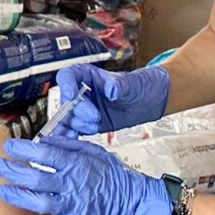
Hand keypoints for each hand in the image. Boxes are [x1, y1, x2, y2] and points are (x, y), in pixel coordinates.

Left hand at [0, 136, 173, 214]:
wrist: (133, 198)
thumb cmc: (113, 173)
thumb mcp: (92, 150)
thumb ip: (68, 145)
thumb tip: (44, 141)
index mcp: (76, 164)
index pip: (45, 155)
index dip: (24, 151)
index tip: (8, 147)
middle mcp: (72, 184)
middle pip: (36, 179)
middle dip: (12, 172)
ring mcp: (74, 205)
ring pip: (41, 203)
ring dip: (19, 198)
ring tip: (3, 192)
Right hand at [56, 65, 170, 135]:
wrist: (149, 102)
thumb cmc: (140, 85)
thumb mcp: (132, 83)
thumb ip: (120, 85)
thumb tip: (111, 89)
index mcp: (88, 75)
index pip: (68, 75)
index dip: (66, 84)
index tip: (71, 95)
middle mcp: (82, 92)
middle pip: (67, 100)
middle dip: (79, 110)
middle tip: (95, 117)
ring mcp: (84, 109)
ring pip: (69, 118)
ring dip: (79, 125)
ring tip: (95, 127)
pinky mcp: (88, 124)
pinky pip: (75, 131)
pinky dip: (75, 136)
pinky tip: (80, 139)